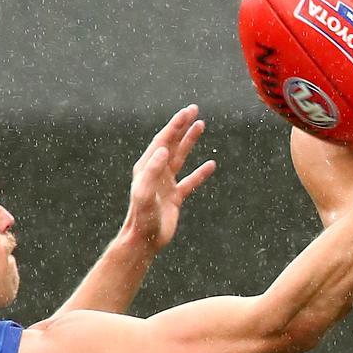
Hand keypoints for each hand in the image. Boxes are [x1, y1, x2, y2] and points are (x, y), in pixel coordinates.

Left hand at [122, 105, 216, 251]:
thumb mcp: (144, 194)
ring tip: (201, 126)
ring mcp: (165, 184)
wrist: (144, 241)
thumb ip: (151, 171)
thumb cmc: (142, 218)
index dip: (175, 126)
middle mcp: (155, 172)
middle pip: (171, 143)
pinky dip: (200, 173)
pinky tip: (211, 165)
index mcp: (146, 168)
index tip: (187, 112)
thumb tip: (163, 150)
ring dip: (190, 141)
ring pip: (180, 157)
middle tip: (194, 110)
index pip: (162, 141)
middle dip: (182, 126)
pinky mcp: (174, 198)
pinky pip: (190, 181)